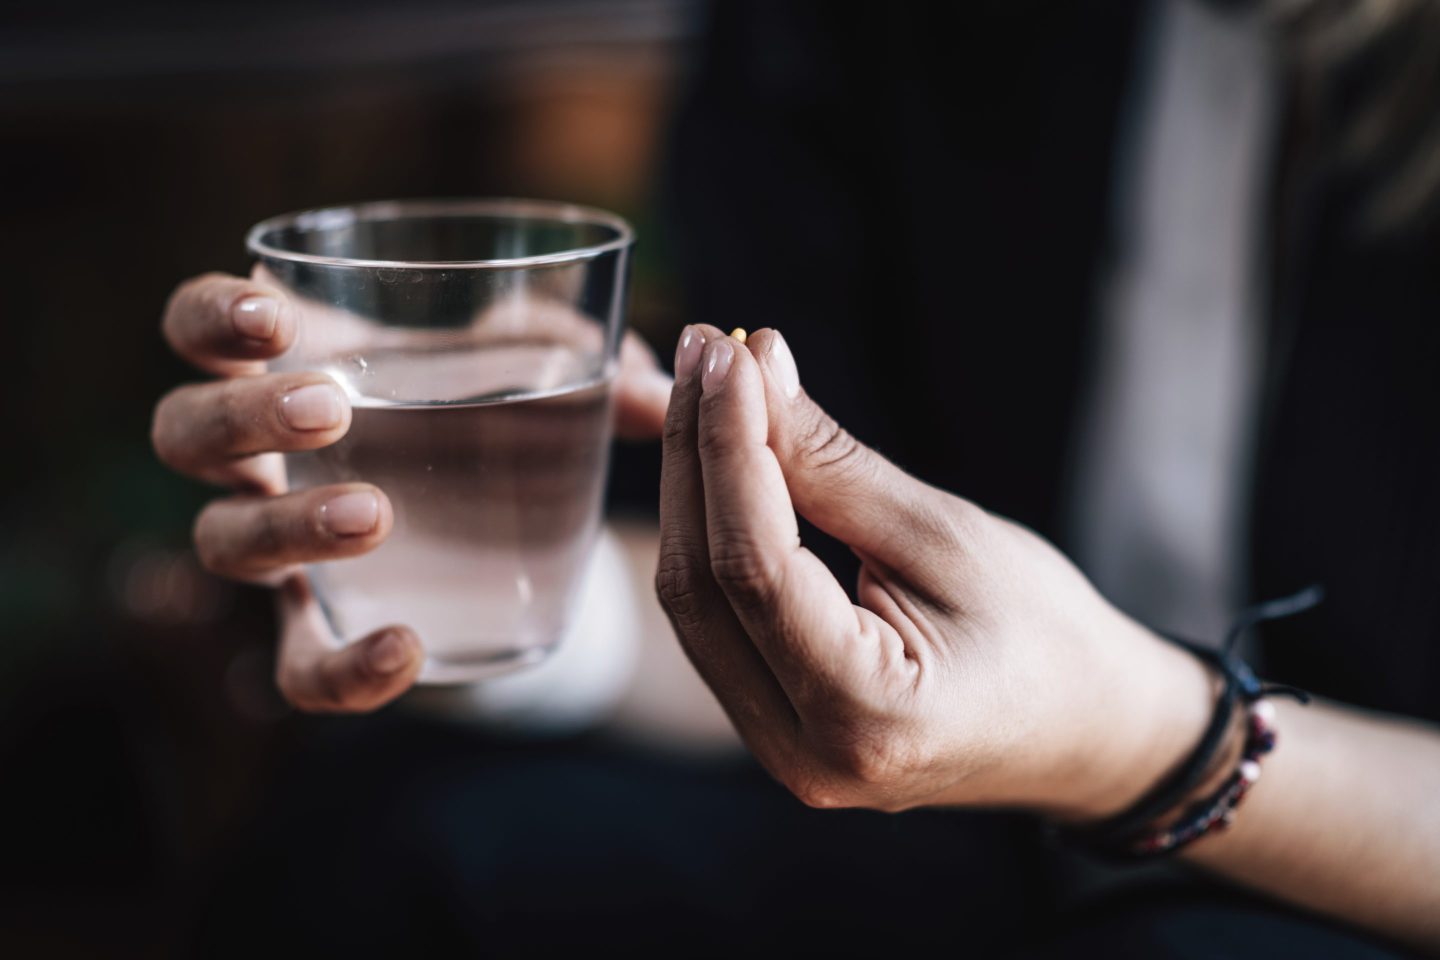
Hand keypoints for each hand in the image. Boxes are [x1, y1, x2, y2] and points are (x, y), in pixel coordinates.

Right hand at [152, 271, 672, 712]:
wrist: (508, 522)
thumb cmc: (499, 411)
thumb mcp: (536, 368)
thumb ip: (587, 358)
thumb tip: (659, 387)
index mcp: (299, 365)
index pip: (199, 326)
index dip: (208, 315)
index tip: (272, 316)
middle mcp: (264, 456)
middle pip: (185, 431)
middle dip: (243, 417)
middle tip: (330, 409)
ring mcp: (280, 547)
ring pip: (221, 540)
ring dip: (283, 527)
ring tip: (375, 516)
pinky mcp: (321, 629)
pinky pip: (296, 666)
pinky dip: (340, 668)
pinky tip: (405, 649)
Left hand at [656, 326, 1213, 816]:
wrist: (1082, 727)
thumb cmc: (1044, 633)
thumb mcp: (949, 536)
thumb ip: (837, 467)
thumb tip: (757, 373)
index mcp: (868, 717)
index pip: (752, 566)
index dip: (726, 448)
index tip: (726, 354)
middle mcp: (804, 754)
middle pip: (701, 586)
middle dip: (694, 455)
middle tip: (705, 352)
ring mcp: (779, 750)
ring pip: (695, 602)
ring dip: (692, 486)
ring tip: (707, 387)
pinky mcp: (771, 724)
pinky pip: (714, 619)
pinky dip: (711, 530)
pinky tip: (718, 458)